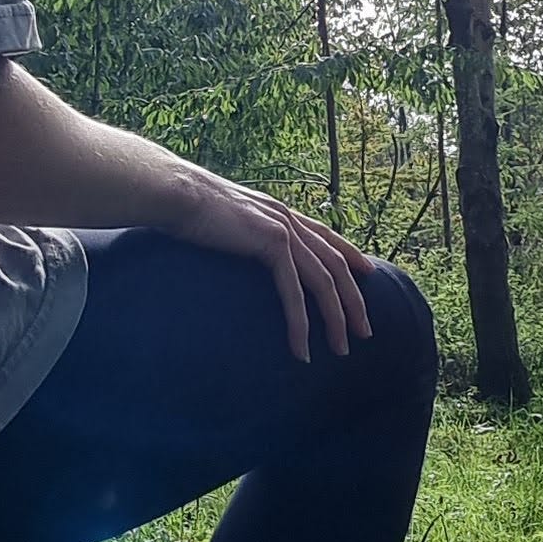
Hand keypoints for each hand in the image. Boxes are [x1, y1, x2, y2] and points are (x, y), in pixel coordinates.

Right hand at [164, 168, 377, 360]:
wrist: (174, 192)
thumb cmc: (186, 206)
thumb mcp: (223, 219)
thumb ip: (239, 230)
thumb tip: (232, 241)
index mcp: (279, 211)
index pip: (325, 236)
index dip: (350, 254)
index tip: (368, 273)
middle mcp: (288, 218)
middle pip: (335, 264)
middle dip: (353, 300)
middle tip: (364, 331)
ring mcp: (283, 229)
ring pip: (324, 282)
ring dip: (335, 319)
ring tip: (341, 349)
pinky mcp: (272, 243)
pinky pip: (294, 292)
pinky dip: (300, 324)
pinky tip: (301, 349)